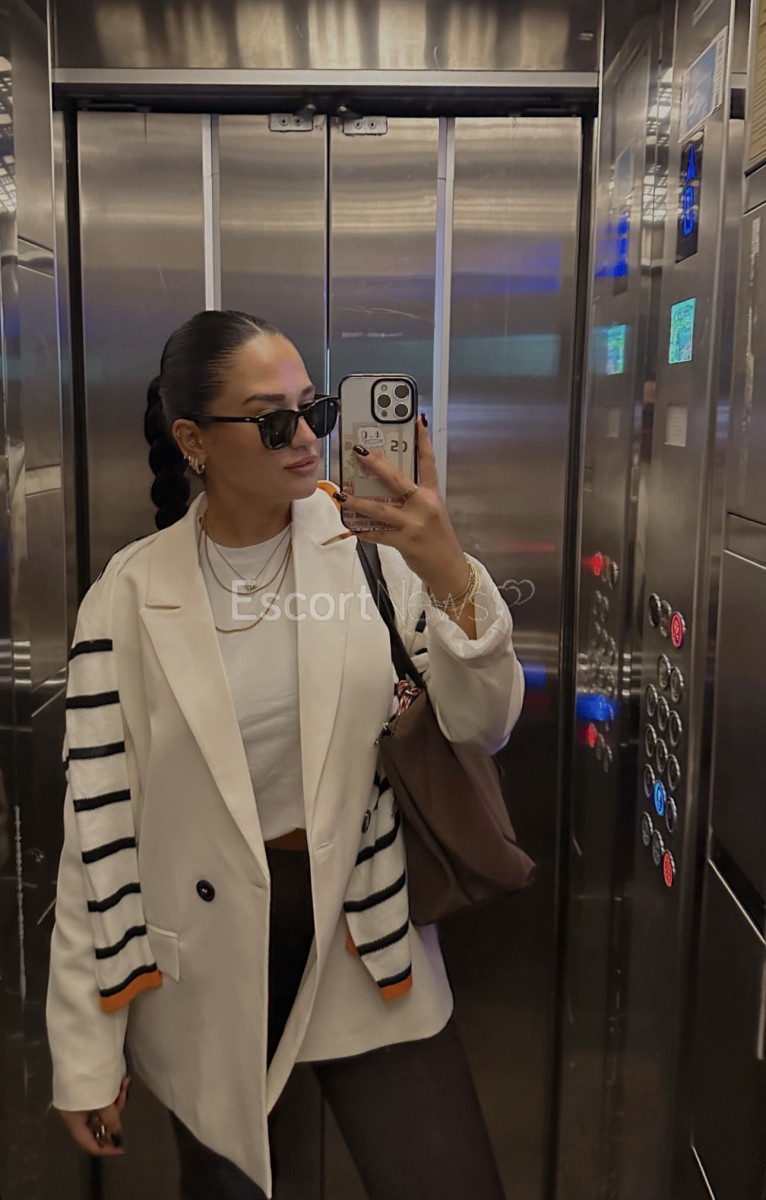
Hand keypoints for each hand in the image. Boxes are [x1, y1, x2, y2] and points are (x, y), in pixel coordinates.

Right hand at [57, 1074, 129, 1155]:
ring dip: (115, 1099)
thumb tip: (117, 1137)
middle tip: (124, 1094)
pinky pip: (100, 1097)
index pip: (87, 1143)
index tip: (122, 1147)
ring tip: (124, 1082)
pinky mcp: (84, 1087)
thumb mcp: (103, 1099)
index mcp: (72, 1119)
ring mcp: (78, 1099)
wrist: (80, 1047)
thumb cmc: (90, 1075)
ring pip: (101, 1109)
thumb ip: (111, 1120)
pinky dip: (111, 1092)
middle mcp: (73, 1112)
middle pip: (97, 1124)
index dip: (105, 1148)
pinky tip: (121, 1079)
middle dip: (114, 1112)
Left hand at [337, 418, 470, 599]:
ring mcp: (415, 524)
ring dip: (358, 502)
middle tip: (359, 452)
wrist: (448, 568)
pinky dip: (364, 531)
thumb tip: (385, 483)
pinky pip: (379, 534)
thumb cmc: (437, 539)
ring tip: (342, 495)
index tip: (417, 420)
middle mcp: (424, 506)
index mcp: (432, 495)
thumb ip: (413, 497)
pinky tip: (352, 526)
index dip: (423, 440)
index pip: (429, 462)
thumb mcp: (431, 512)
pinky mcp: (406, 542)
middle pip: (399, 480)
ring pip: (381, 509)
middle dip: (377, 465)